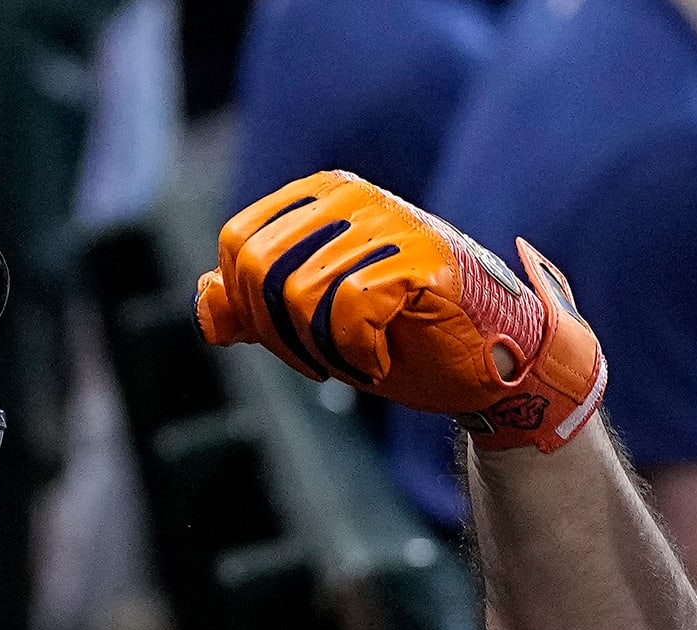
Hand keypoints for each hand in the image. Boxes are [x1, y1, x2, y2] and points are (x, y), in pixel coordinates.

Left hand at [195, 170, 605, 452]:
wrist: (491, 366)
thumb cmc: (400, 338)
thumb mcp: (307, 323)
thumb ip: (252, 306)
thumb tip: (206, 293)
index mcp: (322, 198)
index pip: (237, 245)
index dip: (251, 308)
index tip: (295, 335)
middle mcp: (355, 197)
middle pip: (259, 268)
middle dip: (281, 332)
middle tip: (327, 354)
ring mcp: (393, 222)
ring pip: (299, 293)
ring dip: (321, 349)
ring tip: (360, 353)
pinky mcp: (424, 259)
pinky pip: (349, 308)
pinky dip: (355, 351)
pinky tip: (383, 355)